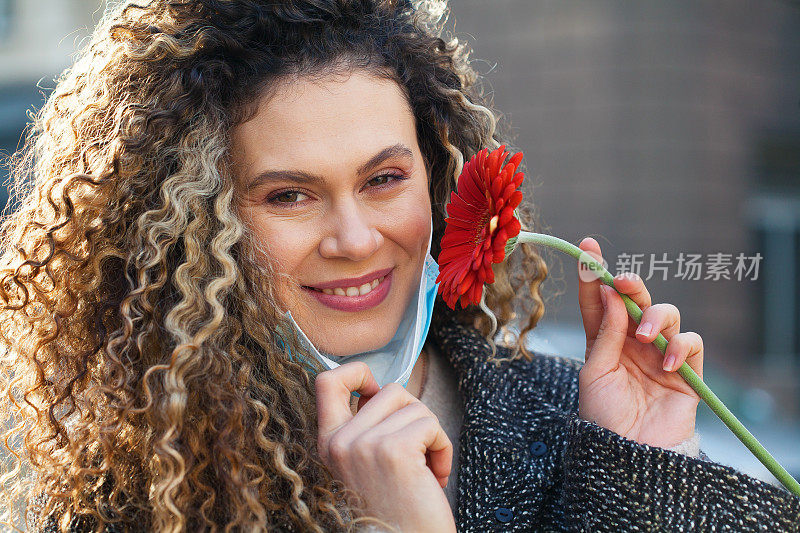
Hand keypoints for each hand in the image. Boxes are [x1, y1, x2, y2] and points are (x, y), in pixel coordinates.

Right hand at [315, 361, 455, 532]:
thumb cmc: (393, 510)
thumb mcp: (363, 465)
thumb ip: (363, 428)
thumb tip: (378, 391)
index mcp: (329, 443)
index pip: (328, 381)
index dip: (358, 372)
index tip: (376, 390)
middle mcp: (341, 442)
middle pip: (391, 390)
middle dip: (415, 416)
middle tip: (418, 450)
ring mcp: (366, 445)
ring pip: (415, 406)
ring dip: (432, 436)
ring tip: (426, 470)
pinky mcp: (395, 450)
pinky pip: (431, 424)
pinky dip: (443, 447)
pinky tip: (436, 476)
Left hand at [576, 237, 702, 448]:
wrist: (628, 455)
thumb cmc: (604, 417)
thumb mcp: (595, 371)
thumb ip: (606, 333)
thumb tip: (609, 291)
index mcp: (604, 341)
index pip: (600, 301)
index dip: (594, 275)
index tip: (588, 248)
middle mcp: (632, 343)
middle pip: (636, 300)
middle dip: (631, 284)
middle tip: (623, 281)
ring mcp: (660, 354)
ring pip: (666, 314)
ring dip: (655, 318)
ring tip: (644, 339)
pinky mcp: (686, 371)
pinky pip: (691, 342)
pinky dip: (680, 346)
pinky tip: (665, 363)